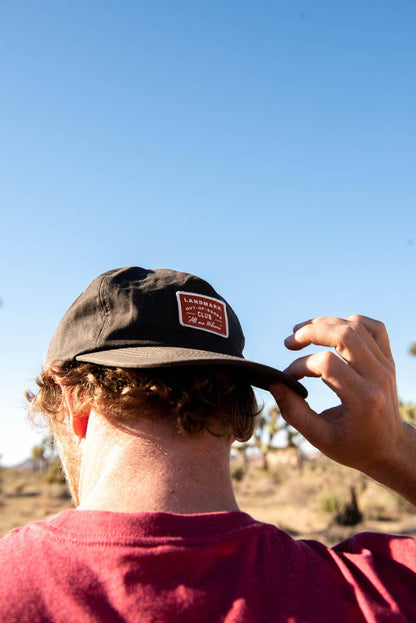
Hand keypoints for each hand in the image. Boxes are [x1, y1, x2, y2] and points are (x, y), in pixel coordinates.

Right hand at [269, 315, 415, 502]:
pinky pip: (374, 327)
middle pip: (344, 334)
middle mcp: (378, 377)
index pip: (327, 363)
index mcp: (363, 399)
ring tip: (303, 332)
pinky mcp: (388, 360)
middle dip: (311, 332)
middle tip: (289, 342)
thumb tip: (274, 383)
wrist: (390, 449)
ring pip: (357, 325)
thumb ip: (294, 411)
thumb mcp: (320, 438)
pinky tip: (331, 330)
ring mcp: (386, 365)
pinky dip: (350, 321)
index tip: (288, 378)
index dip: (300, 365)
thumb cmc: (354, 447)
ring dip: (325, 323)